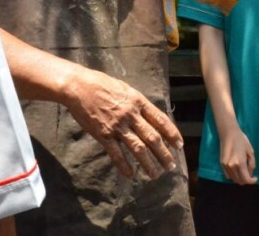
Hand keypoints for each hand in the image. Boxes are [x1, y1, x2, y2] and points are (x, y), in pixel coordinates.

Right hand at [63, 66, 182, 179]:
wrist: (79, 86)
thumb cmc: (102, 84)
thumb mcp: (125, 89)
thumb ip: (137, 103)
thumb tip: (150, 115)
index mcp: (138, 102)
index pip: (160, 120)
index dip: (172, 134)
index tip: (179, 145)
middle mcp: (131, 115)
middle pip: (152, 137)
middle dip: (164, 153)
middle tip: (171, 166)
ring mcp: (117, 126)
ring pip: (138, 148)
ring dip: (148, 163)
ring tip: (155, 174)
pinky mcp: (103, 135)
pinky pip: (116, 153)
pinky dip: (124, 165)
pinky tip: (130, 175)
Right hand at [219, 127, 257, 184]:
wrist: (229, 133)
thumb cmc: (241, 140)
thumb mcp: (250, 152)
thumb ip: (252, 164)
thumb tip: (250, 173)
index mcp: (240, 163)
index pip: (246, 179)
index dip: (252, 181)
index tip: (255, 178)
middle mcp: (232, 167)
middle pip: (239, 181)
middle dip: (246, 180)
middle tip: (250, 175)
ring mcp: (225, 166)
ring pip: (233, 179)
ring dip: (239, 178)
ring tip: (243, 171)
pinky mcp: (221, 164)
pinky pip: (228, 175)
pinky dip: (233, 176)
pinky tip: (237, 170)